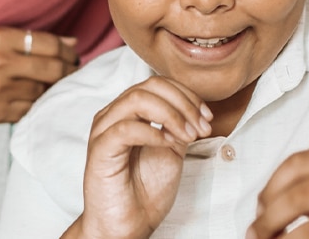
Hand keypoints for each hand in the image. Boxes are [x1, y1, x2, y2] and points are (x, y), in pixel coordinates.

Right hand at [0, 27, 78, 124]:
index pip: (49, 43)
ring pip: (44, 90)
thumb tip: (71, 43)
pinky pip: (30, 108)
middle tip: (72, 69)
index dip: (67, 50)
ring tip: (53, 82)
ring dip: (53, 87)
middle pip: (53, 68)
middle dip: (69, 70)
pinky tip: (34, 96)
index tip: (72, 54)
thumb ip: (30, 40)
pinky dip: (37, 103)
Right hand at [73, 76, 212, 238]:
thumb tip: (195, 110)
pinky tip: (168, 144)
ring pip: (137, 99)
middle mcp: (114, 114)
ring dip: (171, 115)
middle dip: (184, 104)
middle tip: (202, 128)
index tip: (208, 118)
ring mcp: (104, 130)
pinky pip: (125, 128)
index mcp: (128, 112)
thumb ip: (178, 127)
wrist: (127, 225)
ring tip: (188, 136)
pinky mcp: (99, 150)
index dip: (187, 95)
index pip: (158, 84)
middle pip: (150, 86)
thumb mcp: (171, 152)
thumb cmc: (144, 191)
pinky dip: (153, 132)